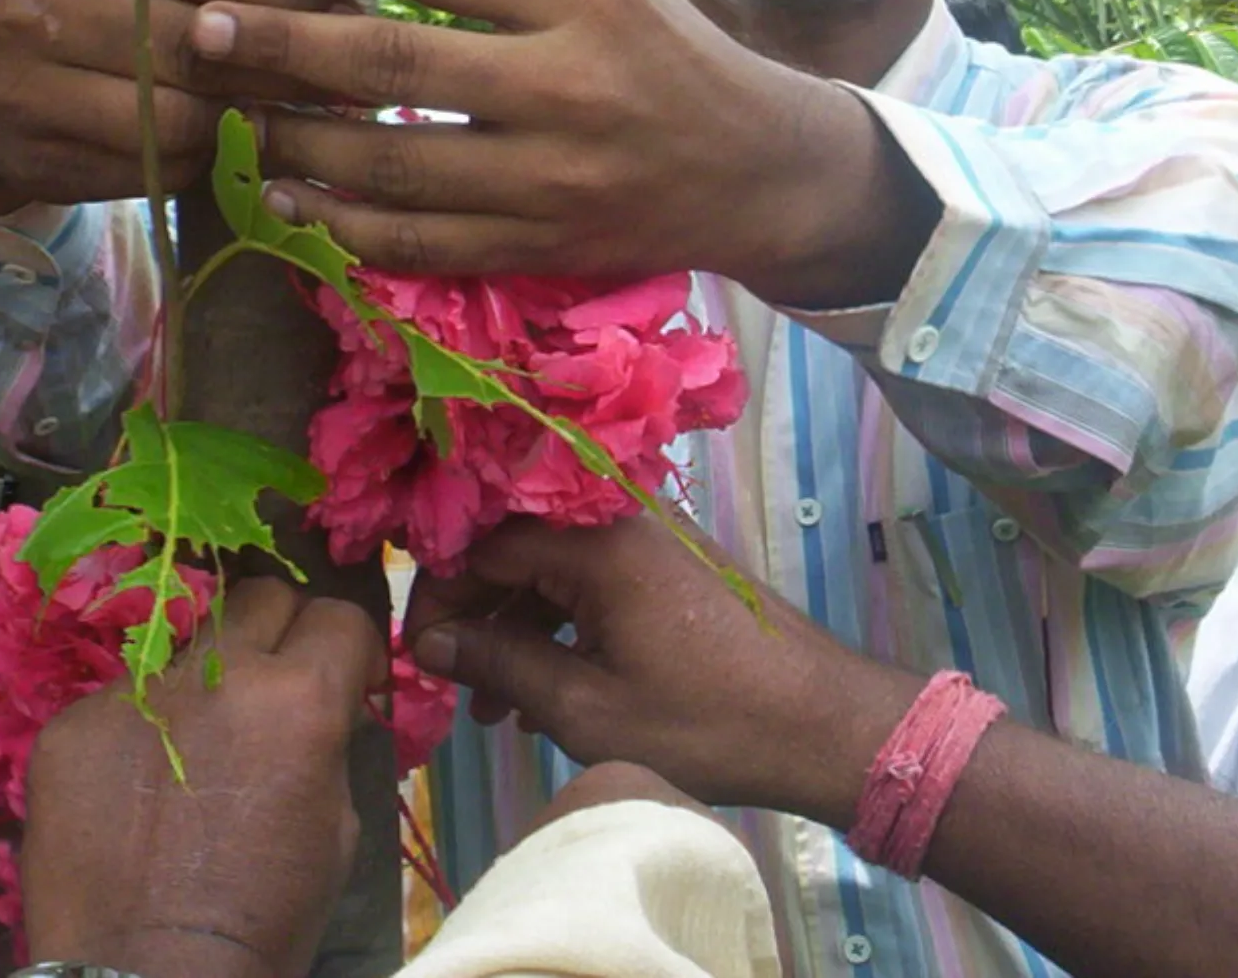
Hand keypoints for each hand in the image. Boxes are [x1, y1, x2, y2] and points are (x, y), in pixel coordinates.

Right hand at [0, 0, 346, 215]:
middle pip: (194, 41)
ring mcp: (22, 88)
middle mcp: (29, 2)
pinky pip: (151, 166)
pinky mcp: (33, 158)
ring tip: (299, 113)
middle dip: (283, 63)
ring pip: (177, 114)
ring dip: (246, 119)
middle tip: (348, 77)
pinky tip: (228, 145)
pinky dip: (199, 159)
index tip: (348, 9)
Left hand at [19, 578, 383, 977]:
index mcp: (298, 699)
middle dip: (279, 632)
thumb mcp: (335, 829)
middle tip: (272, 688)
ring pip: (182, 646)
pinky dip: (135, 733)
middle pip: (259, 596)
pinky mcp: (69, 725)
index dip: (348, 648)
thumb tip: (325, 709)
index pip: (338, 615)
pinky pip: (117, 702)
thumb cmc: (263, 921)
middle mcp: (217, 673)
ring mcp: (134, 693)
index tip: (343, 678)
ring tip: (193, 747)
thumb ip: (326, 745)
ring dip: (202, 681)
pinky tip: (132, 792)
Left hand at [191, 0, 937, 305]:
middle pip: (395, 69)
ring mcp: (550, 181)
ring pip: (391, 165)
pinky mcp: (537, 247)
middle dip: (286, 48)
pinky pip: (416, 242)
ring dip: (294, 139)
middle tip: (208, 29)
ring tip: (228, 111)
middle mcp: (568, 89)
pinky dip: (340, 221)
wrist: (759, 173)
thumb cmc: (665, 58)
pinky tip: (286, 195)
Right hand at [404, 514, 918, 827]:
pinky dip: (559, 627)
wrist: (822, 723)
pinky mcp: (670, 563)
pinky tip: (541, 692)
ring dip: (515, 628)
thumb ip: (500, 663)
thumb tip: (429, 642)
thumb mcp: (587, 706)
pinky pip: (590, 579)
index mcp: (597, 536)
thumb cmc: (706, 720)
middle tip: (447, 682)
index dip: (439, 595)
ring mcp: (650, 536)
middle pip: (515, 545)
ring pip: (552, 566)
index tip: (415, 653)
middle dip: (474, 613)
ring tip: (491, 708)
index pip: (483, 542)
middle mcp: (621, 515)